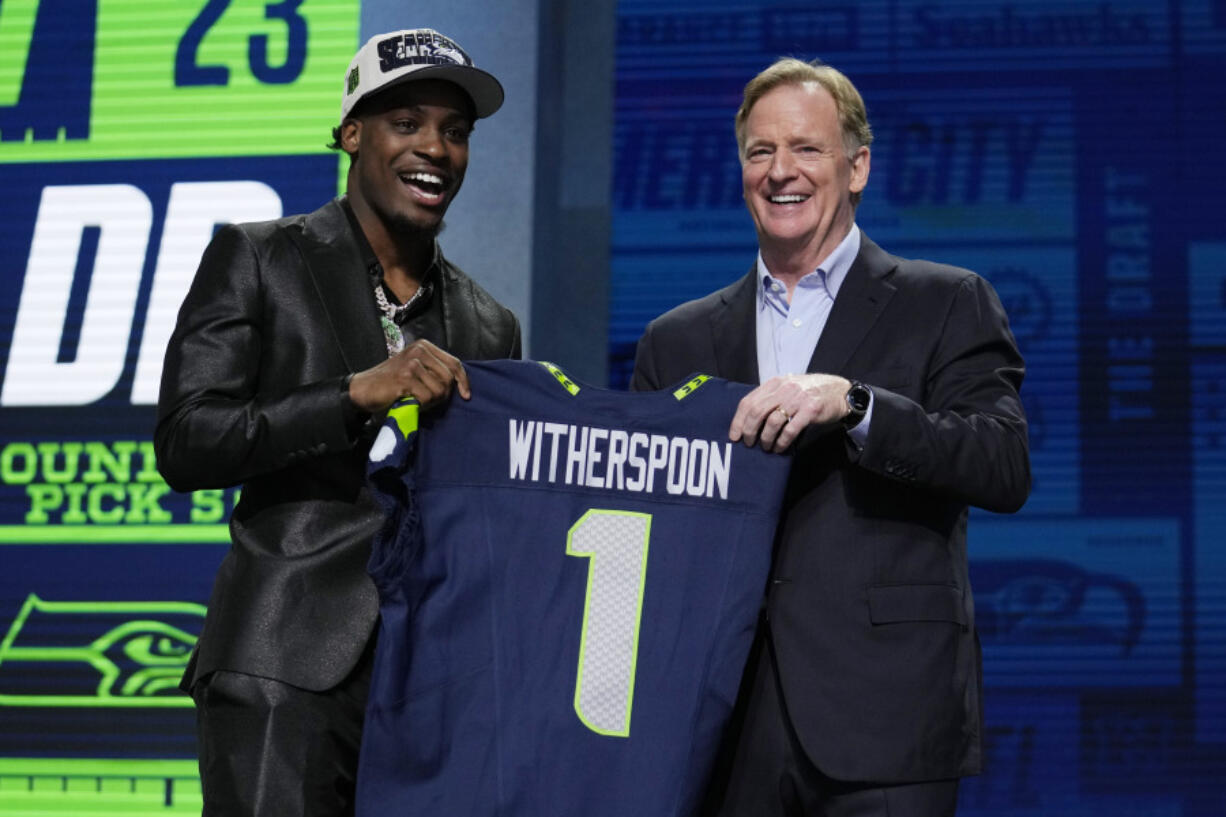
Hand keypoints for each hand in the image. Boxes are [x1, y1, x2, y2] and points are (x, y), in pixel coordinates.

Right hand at [348, 339, 469, 412]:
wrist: (363, 389)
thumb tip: (460, 384)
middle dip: (443, 395)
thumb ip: (434, 370)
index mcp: (423, 346)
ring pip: (440, 390)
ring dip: (431, 402)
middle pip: (449, 378)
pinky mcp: (405, 378)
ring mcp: (411, 364)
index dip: (463, 381)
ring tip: (416, 400)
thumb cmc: (392, 382)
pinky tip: (410, 403)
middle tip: (427, 401)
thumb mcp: (415, 369)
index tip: (466, 395)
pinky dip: (421, 405)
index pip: (454, 363)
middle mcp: (419, 351)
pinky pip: (427, 397)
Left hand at [729, 373, 851, 452]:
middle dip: (749, 431)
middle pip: (756, 412)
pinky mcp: (810, 410)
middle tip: (748, 444)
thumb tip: (749, 419)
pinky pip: (790, 430)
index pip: (748, 401)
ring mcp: (798, 399)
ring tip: (766, 448)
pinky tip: (779, 448)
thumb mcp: (788, 388)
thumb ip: (771, 398)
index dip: (738, 420)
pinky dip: (781, 442)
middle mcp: (784, 388)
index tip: (734, 435)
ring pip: (772, 422)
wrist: (840, 392)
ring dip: (765, 439)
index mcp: (775, 383)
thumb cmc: (811, 392)